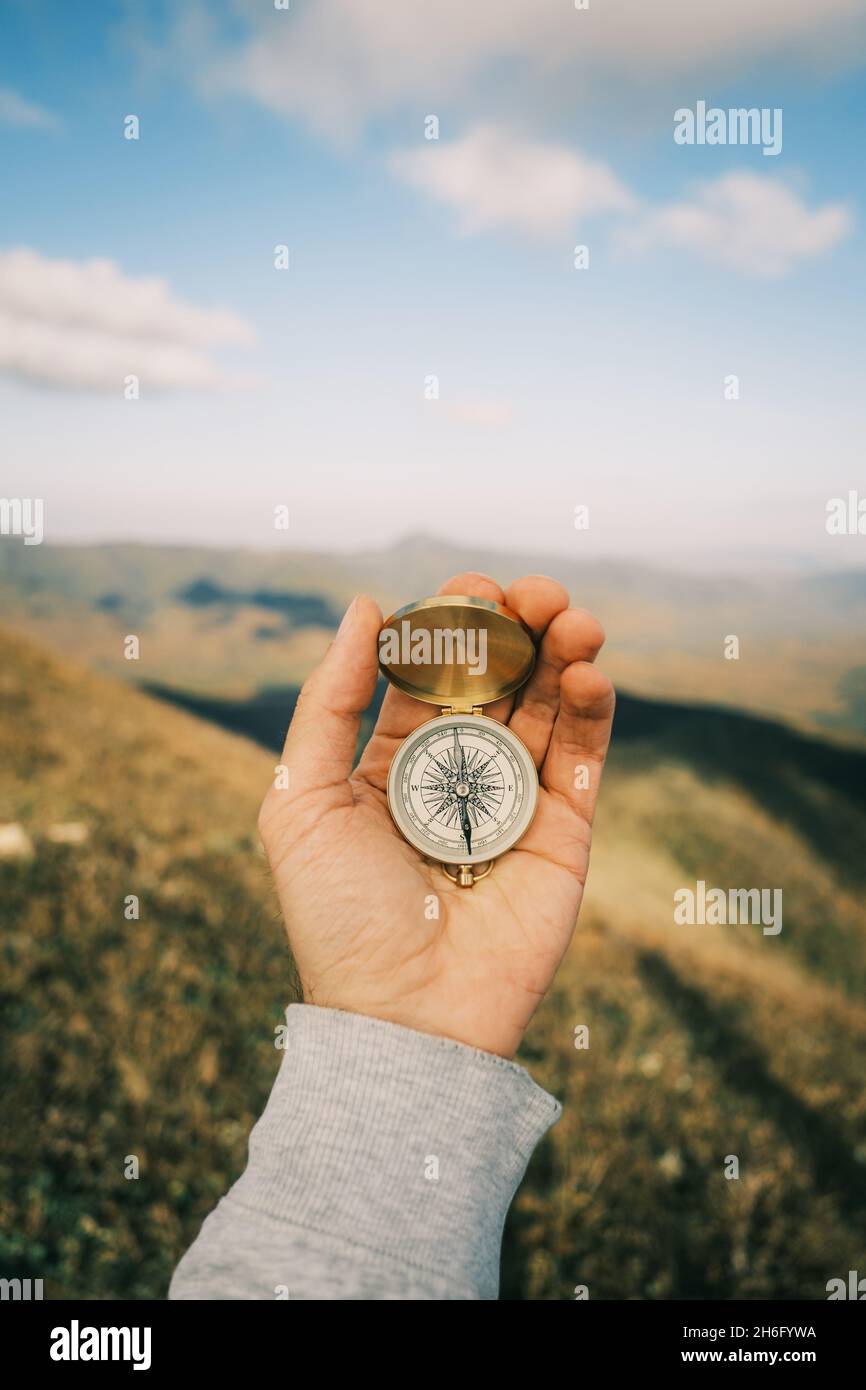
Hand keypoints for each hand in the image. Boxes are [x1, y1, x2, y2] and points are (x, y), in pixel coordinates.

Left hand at [258, 572, 614, 1058]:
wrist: (405, 1016)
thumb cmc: (339, 915)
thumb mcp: (299, 799)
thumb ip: (328, 701)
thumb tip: (363, 605)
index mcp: (391, 763)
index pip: (429, 674)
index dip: (450, 626)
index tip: (468, 590)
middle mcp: (456, 774)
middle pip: (496, 680)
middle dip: (517, 629)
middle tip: (534, 594)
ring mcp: (514, 801)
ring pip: (547, 708)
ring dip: (562, 654)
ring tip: (571, 618)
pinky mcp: (566, 834)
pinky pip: (586, 760)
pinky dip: (592, 711)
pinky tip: (586, 672)